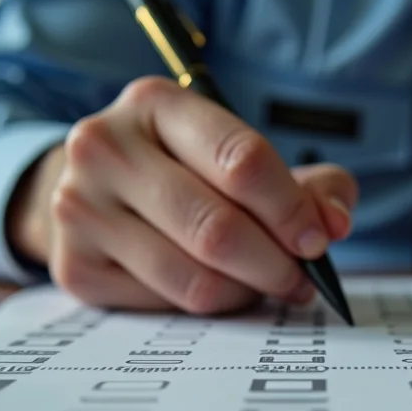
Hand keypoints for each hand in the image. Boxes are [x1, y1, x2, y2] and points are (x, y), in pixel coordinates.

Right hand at [7, 77, 357, 312]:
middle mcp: (105, 148)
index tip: (319, 240)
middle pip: (216, 228)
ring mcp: (80, 209)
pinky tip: (216, 289)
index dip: (291, 209)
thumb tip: (336, 222)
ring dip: (245, 292)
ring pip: (193, 277)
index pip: (240, 160)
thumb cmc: (184, 170)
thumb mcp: (237, 155)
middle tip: (301, 280)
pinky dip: (206, 306)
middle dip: (275, 263)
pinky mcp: (75, 268)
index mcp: (154, 104)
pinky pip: (165, 306)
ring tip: (263, 285)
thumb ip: (305, 184)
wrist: (92, 189)